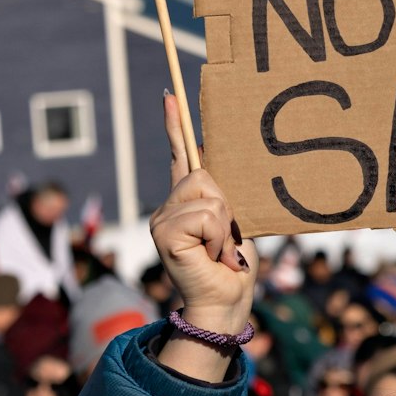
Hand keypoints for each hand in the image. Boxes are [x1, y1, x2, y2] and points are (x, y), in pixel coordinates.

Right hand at [151, 94, 254, 337]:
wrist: (226, 301)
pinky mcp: (164, 232)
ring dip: (225, 225)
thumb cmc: (234, 265)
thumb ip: (222, 195)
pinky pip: (206, 214)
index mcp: (186, 201)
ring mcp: (162, 218)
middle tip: (225, 239)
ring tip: (219, 250)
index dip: (176, 125)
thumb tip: (214, 161)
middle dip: (226, 205)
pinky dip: (218, 236)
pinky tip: (211, 255)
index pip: (179, 154)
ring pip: (208, 194)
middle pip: (203, 173)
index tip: (171, 95)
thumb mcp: (233, 222)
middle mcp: (168, 206)